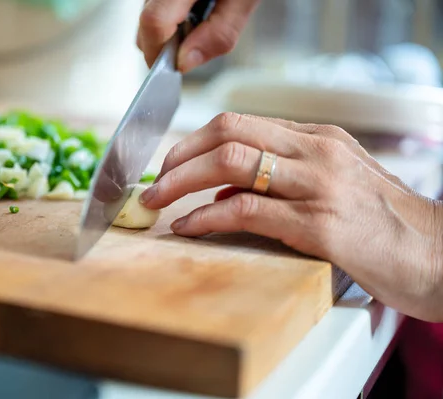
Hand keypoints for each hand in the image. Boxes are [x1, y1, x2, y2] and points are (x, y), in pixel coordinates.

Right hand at [137, 0, 258, 71]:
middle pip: (144, 23)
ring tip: (201, 18)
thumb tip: (185, 63)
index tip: (174, 69)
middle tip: (196, 42)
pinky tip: (194, 9)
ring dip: (168, 32)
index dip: (160, 52)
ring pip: (146, 16)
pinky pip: (154, 6)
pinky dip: (171, 18)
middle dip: (165, 46)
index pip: (153, 22)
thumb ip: (219, 32)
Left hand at [139, 113, 442, 321]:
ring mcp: (319, 185)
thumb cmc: (382, 224)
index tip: (169, 163)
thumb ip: (279, 183)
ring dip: (183, 182)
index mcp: (317, 139)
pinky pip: (247, 211)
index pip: (238, 123)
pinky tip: (189, 227)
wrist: (437, 255)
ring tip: (158, 201)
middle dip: (180, 156)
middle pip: (228, 133)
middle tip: (154, 180)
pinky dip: (208, 218)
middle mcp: (316, 152)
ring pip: (232, 163)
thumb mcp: (331, 187)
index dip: (193, 141)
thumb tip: (222, 195)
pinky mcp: (320, 225)